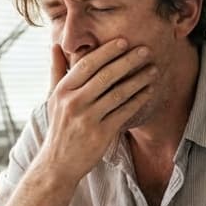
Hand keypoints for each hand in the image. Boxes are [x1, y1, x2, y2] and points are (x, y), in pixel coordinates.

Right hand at [38, 39, 155, 185]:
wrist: (58, 164)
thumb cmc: (59, 127)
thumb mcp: (53, 98)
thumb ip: (56, 71)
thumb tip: (54, 46)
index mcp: (63, 91)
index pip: (87, 64)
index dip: (107, 52)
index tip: (124, 41)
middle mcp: (74, 103)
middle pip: (105, 76)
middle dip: (128, 61)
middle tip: (145, 50)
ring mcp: (88, 119)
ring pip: (118, 93)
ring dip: (138, 80)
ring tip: (153, 70)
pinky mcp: (101, 134)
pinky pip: (124, 112)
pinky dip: (138, 100)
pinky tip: (148, 91)